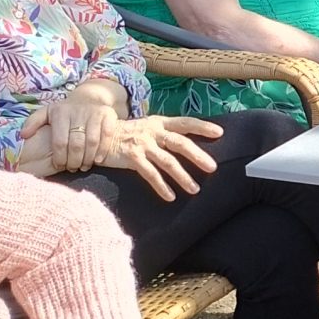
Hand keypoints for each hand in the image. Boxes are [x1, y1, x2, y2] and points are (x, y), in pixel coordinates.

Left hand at [20, 82, 122, 174]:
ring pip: (92, 142)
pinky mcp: (108, 115)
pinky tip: (97, 160)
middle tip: (72, 168)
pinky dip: (102, 150)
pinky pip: (107, 136)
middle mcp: (78, 112)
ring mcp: (94, 113)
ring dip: (88, 159)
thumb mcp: (47, 113)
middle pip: (76, 144)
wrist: (88, 98)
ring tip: (83, 166)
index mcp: (60, 113)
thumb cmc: (65, 112)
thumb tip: (24, 135)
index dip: (60, 158)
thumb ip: (33, 123)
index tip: (60, 166)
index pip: (59, 142)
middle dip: (74, 161)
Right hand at [97, 114, 221, 201]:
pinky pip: (150, 174)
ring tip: (195, 189)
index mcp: (159, 123)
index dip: (202, 126)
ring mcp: (142, 145)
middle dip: (197, 156)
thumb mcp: (148, 127)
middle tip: (213, 168)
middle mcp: (153, 132)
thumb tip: (190, 146)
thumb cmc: (128, 133)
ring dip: (182, 176)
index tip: (220, 133)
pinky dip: (161, 186)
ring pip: (167, 161)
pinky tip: (171, 196)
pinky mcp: (132, 158)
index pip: (185, 123)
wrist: (98, 136)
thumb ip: (166, 134)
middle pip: (179, 143)